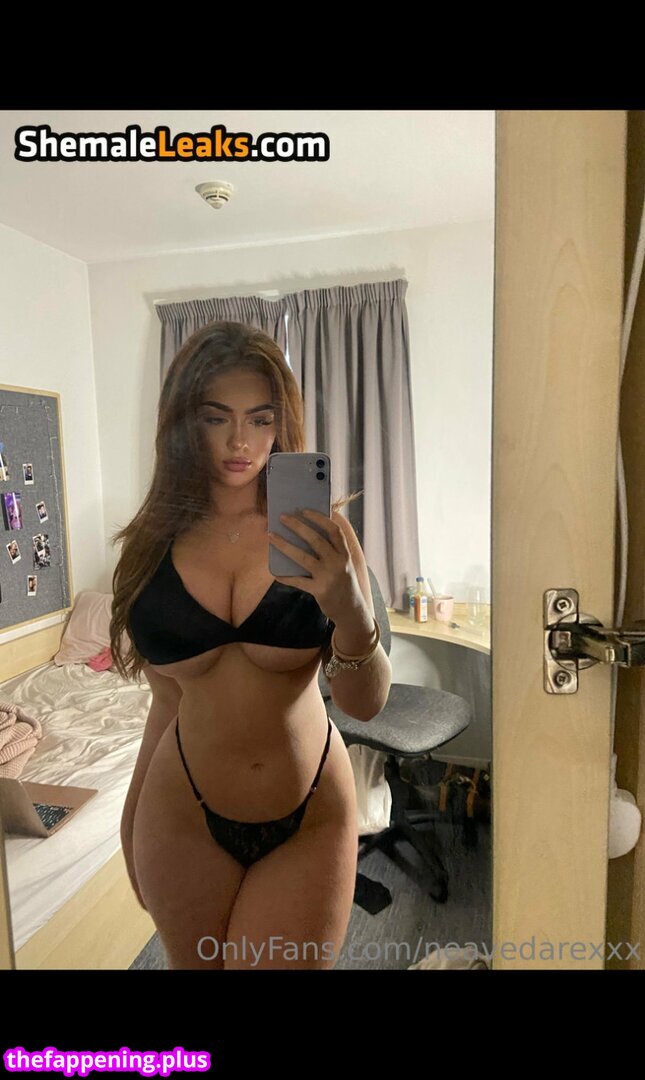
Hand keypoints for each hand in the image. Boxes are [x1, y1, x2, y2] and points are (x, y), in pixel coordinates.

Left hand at [268, 508, 361, 622]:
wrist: (352, 611)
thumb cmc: (344, 583)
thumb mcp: (345, 564)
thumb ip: (333, 551)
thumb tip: (307, 534)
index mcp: (345, 553)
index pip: (333, 530)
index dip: (318, 518)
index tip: (304, 510)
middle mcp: (338, 562)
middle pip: (316, 540)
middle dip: (297, 526)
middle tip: (282, 517)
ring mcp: (328, 576)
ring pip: (303, 557)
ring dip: (285, 545)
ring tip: (271, 536)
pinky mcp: (320, 590)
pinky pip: (298, 580)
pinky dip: (286, 577)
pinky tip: (275, 573)